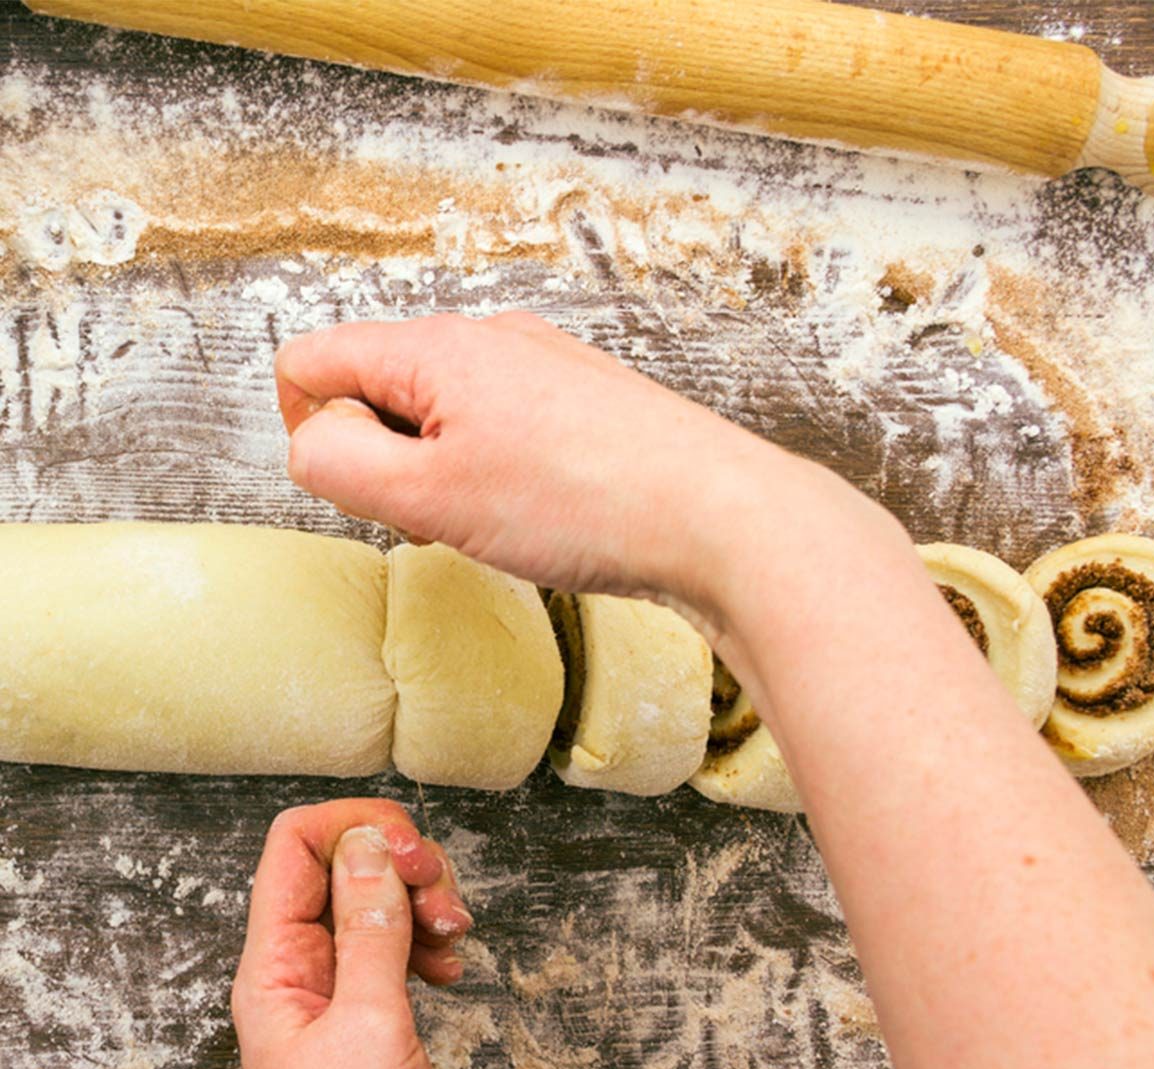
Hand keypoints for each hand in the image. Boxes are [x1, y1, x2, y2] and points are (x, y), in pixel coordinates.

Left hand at [232, 799, 468, 1068]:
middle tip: (442, 896)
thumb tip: (365, 845)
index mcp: (275, 970)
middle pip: (342, 866)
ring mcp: (340, 998)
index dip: (354, 828)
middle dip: (400, 863)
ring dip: (421, 899)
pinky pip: (397, 947)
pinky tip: (449, 963)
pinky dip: (429, 938)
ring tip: (453, 933)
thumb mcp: (368, 1030)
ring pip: (375, 902)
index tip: (410, 848)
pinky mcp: (376, 1021)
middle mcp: (302, 975)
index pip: (295, 848)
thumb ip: (369, 931)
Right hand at [275, 312, 814, 621]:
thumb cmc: (585, 503)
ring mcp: (541, 366)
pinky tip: (538, 510)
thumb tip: (309, 441)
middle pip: (377, 385)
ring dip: (441, 471)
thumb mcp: (429, 496)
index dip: (309, 432)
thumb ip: (339, 464)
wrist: (716, 516)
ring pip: (440, 413)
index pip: (311, 360)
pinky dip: (494, 472)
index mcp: (437, 347)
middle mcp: (489, 339)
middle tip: (438, 513)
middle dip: (384, 458)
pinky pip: (498, 428)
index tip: (362, 489)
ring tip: (496, 516)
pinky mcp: (580, 401)